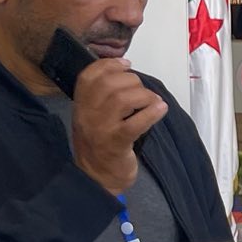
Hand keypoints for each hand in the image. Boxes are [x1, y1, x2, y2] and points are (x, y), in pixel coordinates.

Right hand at [70, 59, 166, 195]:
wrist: (96, 177)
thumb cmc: (101, 142)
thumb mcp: (95, 116)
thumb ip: (104, 96)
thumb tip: (126, 71)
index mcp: (81, 105)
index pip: (88, 76)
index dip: (109, 65)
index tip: (127, 65)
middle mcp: (86, 115)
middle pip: (108, 84)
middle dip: (131, 80)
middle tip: (143, 91)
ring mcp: (100, 130)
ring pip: (121, 100)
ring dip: (144, 96)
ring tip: (153, 102)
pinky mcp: (116, 144)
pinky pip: (135, 124)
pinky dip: (151, 113)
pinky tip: (160, 109)